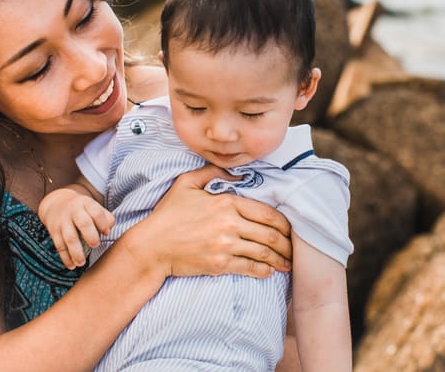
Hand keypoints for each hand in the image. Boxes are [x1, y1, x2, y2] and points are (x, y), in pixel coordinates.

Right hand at [39, 187, 114, 268]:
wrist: (56, 204)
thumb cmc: (82, 209)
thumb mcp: (93, 207)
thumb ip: (105, 217)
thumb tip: (109, 230)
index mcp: (86, 204)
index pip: (96, 212)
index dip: (103, 224)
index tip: (106, 233)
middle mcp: (74, 212)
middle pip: (84, 223)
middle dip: (91, 236)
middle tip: (96, 245)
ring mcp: (63, 222)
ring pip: (70, 237)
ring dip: (76, 252)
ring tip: (82, 263)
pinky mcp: (54, 232)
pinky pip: (60, 246)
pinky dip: (65, 258)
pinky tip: (72, 265)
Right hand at [122, 164, 291, 278]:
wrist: (151, 246)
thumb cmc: (168, 215)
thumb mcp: (187, 184)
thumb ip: (213, 173)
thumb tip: (238, 172)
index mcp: (226, 203)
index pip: (266, 213)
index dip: (283, 223)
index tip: (289, 229)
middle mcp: (229, 224)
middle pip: (270, 234)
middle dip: (286, 243)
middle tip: (293, 248)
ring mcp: (225, 246)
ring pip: (263, 253)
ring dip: (279, 259)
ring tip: (287, 263)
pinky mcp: (220, 264)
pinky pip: (249, 268)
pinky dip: (263, 271)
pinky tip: (269, 272)